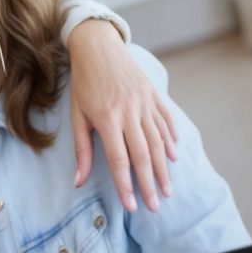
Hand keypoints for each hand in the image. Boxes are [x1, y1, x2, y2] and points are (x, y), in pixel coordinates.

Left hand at [67, 19, 178, 212]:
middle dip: (150, 183)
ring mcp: (145, 102)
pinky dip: (171, 140)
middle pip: (144, 155)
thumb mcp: (77, 115)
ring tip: (167, 189)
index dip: (126, 185)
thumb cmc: (84, 82)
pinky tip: (174, 157)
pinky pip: (166, 121)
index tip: (132, 206)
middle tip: (155, 205)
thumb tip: (78, 181)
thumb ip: (81, 149)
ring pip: (159, 141)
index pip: (120, 160)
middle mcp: (130, 112)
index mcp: (107, 118)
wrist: (98, 46)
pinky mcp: (154, 94)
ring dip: (164, 168)